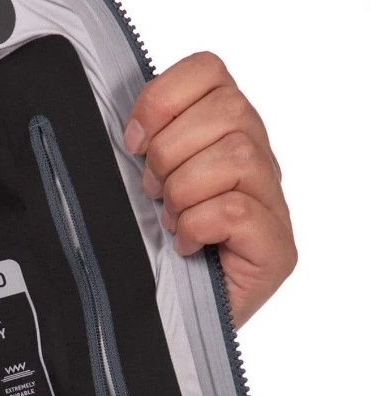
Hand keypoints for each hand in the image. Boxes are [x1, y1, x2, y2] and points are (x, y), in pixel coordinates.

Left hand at [123, 51, 295, 327]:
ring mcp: (273, 205)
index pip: (210, 71)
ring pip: (237, 156)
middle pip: (229, 109)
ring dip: (184, 190)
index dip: (162, 98)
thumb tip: (119, 122)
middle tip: (151, 192)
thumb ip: (140, 145)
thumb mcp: (133, 188)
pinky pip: (237, 210)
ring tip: (170, 221)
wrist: (162, 324)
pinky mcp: (276, 249)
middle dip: (170, 151)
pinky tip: (185, 245)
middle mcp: (257, 162)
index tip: (131, 141)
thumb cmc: (147, 254)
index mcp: (224, 134)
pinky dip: (197, 225)